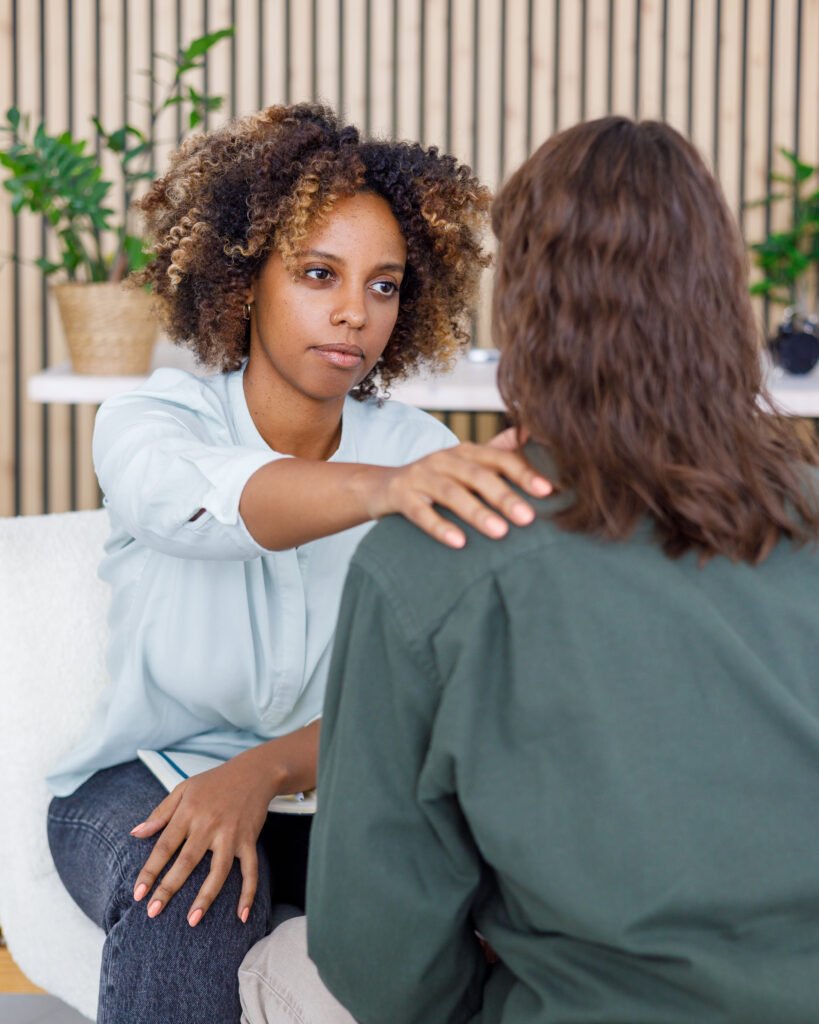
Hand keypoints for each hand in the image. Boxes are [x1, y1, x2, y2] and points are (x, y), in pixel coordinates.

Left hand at [129, 754, 274, 927]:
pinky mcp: (249, 840)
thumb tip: (135, 833)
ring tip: (193, 920)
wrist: (254, 771)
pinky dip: (248, 893)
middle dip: (169, 888)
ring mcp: (231, 834)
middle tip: (152, 912)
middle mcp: (209, 825)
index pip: (165, 846)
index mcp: (189, 812)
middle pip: (187, 861)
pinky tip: (241, 916)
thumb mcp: (183, 789)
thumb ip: (160, 813)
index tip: (138, 893)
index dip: (150, 870)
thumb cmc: (214, 781)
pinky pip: (250, 870)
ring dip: (206, 897)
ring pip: (218, 870)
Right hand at [368, 431, 550, 547]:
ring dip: (477, 512)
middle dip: (504, 495)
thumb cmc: (436, 479)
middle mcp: (444, 459)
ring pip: (451, 493)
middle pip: (478, 476)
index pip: (499, 458)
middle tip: (529, 518)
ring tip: (500, 533)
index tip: (548, 491)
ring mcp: (421, 476)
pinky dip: (440, 527)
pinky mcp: (401, 495)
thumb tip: (533, 433)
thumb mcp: (465, 464)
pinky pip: (421, 512)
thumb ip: (498, 452)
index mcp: (466, 452)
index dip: (524, 473)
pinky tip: (458, 543)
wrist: (382, 486)